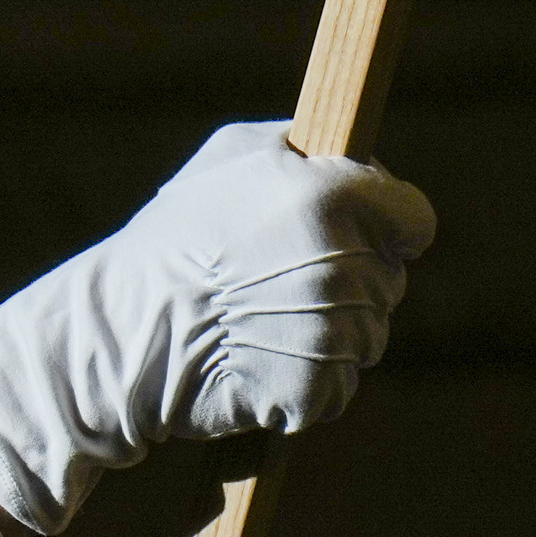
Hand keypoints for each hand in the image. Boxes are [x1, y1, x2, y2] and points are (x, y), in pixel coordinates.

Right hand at [0, 122, 435, 536]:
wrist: (122, 334)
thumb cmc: (172, 241)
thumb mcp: (229, 158)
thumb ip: (302, 148)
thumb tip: (350, 156)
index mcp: (330, 197)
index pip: (413, 218)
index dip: (392, 227)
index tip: (369, 236)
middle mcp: (342, 263)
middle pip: (389, 280)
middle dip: (350, 280)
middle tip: (282, 282)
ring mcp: (332, 331)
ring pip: (367, 335)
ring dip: (330, 331)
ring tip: (264, 320)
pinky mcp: (315, 389)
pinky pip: (337, 385)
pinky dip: (307, 380)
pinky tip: (260, 359)